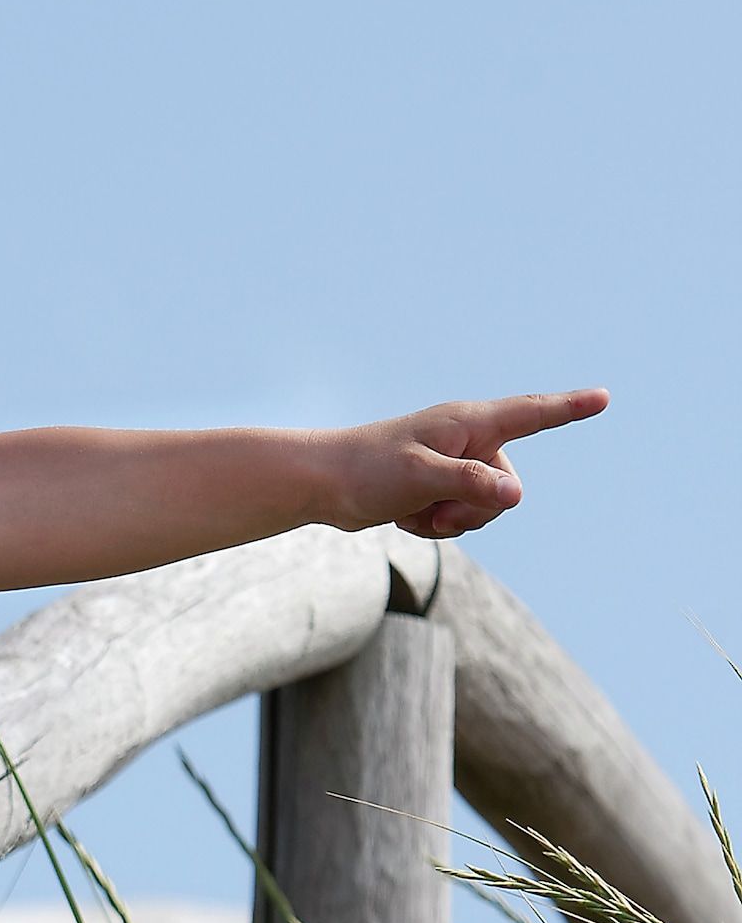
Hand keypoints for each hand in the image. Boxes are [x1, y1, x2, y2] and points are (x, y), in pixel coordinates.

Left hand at [326, 388, 608, 537]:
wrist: (320, 484)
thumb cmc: (366, 472)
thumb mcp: (420, 478)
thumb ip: (469, 483)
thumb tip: (515, 494)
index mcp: (467, 423)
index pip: (529, 413)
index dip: (567, 408)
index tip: (602, 397)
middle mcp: (465, 439)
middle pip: (506, 486)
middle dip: (476, 509)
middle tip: (432, 510)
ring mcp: (452, 464)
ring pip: (483, 507)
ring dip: (453, 520)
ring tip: (414, 511)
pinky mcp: (437, 486)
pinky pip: (458, 516)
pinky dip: (435, 524)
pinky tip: (405, 517)